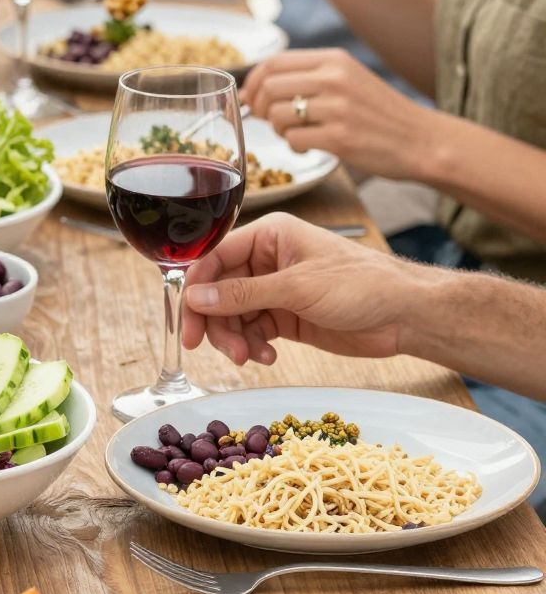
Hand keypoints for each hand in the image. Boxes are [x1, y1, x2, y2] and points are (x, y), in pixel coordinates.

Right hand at [182, 213, 413, 367]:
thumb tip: (196, 299)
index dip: (197, 289)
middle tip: (218, 350)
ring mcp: (276, 290)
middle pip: (219, 291)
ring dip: (234, 339)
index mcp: (269, 236)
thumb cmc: (362, 285)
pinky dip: (253, 346)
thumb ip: (243, 294)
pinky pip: (253, 331)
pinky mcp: (286, 316)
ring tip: (249, 358)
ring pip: (233, 315)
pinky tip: (267, 357)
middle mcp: (267, 260)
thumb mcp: (298, 287)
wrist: (404, 315)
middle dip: (216, 321)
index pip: (215, 258)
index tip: (189, 322)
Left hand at [243, 48, 430, 178]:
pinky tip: (309, 148)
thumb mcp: (350, 78)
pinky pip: (294, 140)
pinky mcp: (340, 138)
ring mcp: (337, 108)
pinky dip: (294, 147)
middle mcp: (334, 79)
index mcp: (334, 60)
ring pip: (278, 116)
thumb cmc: (380, 113)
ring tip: (295, 134)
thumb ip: (310, 77)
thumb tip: (256, 89)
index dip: (254, 81)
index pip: (274, 62)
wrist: (422, 140)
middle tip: (270, 121)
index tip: (252, 97)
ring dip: (278, 130)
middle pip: (270, 88)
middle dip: (260, 108)